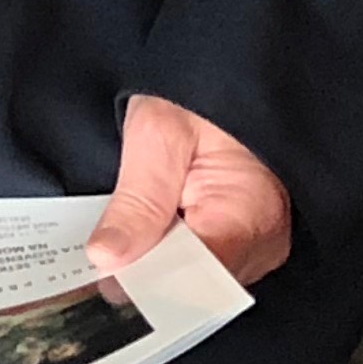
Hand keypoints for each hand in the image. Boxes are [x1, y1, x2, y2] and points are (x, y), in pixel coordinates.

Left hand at [84, 95, 294, 287]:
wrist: (230, 76)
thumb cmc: (202, 91)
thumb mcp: (159, 130)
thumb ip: (138, 200)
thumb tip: (109, 260)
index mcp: (252, 215)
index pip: (198, 282)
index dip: (150, 287)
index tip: (106, 286)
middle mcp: (263, 245)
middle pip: (197, 288)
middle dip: (147, 280)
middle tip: (99, 270)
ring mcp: (256, 249)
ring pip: (196, 283)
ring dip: (154, 270)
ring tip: (115, 255)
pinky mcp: (243, 244)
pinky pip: (201, 267)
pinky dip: (166, 259)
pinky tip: (136, 248)